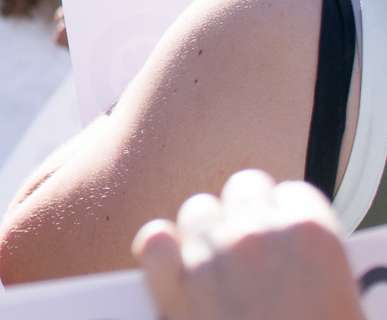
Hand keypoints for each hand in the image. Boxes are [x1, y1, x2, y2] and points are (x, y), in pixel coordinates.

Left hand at [133, 169, 363, 319]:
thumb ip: (320, 274)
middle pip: (244, 191)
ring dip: (209, 233)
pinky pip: (155, 242)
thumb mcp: (345, 310)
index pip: (295, 195)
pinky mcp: (171, 288)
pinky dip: (162, 252)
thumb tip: (308, 270)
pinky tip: (173, 267)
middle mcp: (255, 236)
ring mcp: (208, 258)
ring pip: (198, 211)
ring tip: (221, 266)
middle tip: (258, 251)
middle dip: (250, 216)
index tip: (290, 236)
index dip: (292, 218)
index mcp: (311, 237)